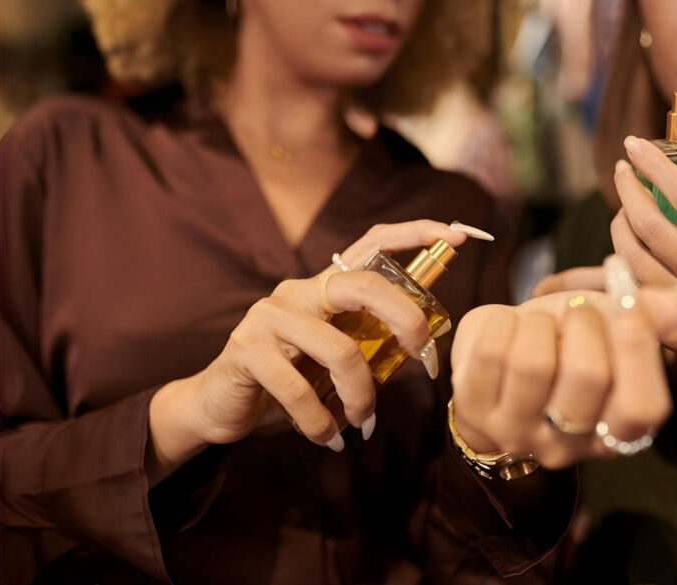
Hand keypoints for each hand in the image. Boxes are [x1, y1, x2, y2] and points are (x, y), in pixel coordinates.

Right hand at [148, 221, 491, 481]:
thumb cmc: (288, 381)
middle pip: (363, 285)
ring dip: (362, 396)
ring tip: (362, 422)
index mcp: (324, 288)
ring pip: (340, 350)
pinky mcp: (247, 351)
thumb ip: (369, 344)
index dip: (413, 234)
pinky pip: (299, 390)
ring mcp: (270, 317)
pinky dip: (320, 422)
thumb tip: (422, 348)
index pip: (370, 245)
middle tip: (425, 357)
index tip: (456, 232)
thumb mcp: (334, 359)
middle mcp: (298, 291)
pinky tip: (327, 438)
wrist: (220, 406)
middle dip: (406, 319)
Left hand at [449, 257, 676, 469]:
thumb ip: (647, 318)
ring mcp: (516, 433)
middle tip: (577, 314)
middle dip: (584, 323)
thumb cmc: (566, 346)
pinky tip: (507, 328)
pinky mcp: (472, 410)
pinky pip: (489, 353)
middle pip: (587, 375)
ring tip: (541, 324)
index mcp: (615, 435)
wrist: (500, 363)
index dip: (638, 345)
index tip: (627, 300)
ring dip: (539, 323)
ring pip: (533, 363)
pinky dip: (501, 322)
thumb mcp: (609, 330)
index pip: (642, 406)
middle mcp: (567, 446)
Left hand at [612, 136, 676, 415]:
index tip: (636, 144)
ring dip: (620, 225)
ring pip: (634, 257)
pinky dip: (622, 262)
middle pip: (654, 226)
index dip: (658, 167)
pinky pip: (633, 288)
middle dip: (629, 191)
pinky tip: (624, 248)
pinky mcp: (669, 334)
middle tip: (622, 170)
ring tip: (623, 208)